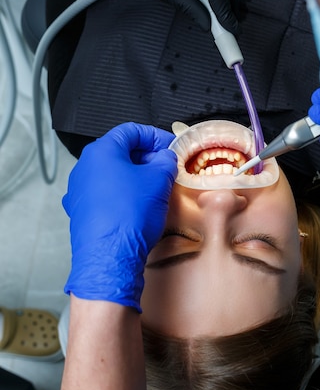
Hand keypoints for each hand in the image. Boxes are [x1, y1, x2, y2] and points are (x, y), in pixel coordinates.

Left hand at [63, 123, 177, 311]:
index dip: (155, 136)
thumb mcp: (159, 180)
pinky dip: (123, 195)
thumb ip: (165, 161)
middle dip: (146, 158)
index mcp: (101, 151)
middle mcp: (84, 168)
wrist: (109, 258)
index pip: (130, 131)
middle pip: (120, 152)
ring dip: (135, 177)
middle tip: (166, 168)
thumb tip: (165, 158)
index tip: (169, 146)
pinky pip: (105, 196)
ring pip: (112, 175)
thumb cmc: (129, 216)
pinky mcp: (81, 213)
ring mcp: (80, 192)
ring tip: (155, 189)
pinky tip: (138, 207)